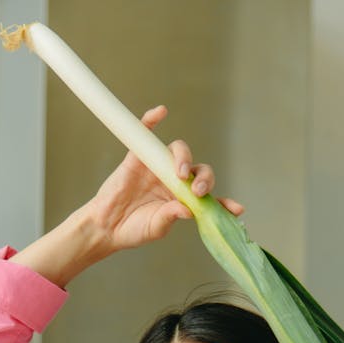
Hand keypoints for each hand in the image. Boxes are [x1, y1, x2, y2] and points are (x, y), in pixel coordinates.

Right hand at [87, 105, 244, 252]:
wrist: (107, 227)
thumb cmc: (134, 230)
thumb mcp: (157, 227)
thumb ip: (171, 217)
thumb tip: (188, 210)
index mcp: (184, 199)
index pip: (209, 196)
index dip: (223, 201)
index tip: (237, 209)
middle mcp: (174, 181)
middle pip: (198, 169)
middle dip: (204, 178)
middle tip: (197, 190)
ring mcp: (158, 167)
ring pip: (179, 151)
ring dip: (184, 158)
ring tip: (181, 173)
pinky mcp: (138, 158)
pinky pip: (147, 133)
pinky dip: (152, 120)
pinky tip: (160, 112)